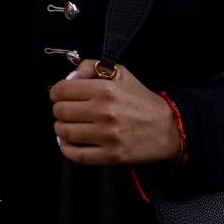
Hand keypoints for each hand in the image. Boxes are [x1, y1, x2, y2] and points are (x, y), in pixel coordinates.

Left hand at [49, 60, 181, 166]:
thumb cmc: (142, 101)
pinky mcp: (111, 156)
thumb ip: (91, 67)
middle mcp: (104, 112)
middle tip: (65, 111)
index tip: (59, 96)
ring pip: (65, 133)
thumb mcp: (121, 74)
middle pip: (61, 112)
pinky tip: (69, 143)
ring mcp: (107, 136)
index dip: (56, 93)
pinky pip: (77, 155)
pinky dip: (67, 149)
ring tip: (67, 126)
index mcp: (105, 90)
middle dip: (58, 110)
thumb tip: (70, 77)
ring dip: (61, 129)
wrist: (168, 129)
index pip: (62, 90)